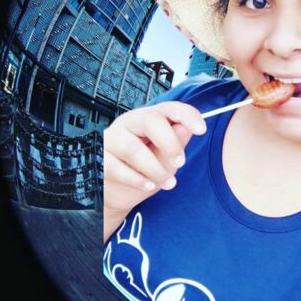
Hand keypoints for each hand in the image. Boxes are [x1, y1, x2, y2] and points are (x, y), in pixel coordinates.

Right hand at [103, 101, 206, 242]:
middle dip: (170, 143)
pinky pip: (117, 168)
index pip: (170, 108)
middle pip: (150, 121)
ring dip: (155, 169)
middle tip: (180, 163)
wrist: (118, 192)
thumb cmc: (146, 169)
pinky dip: (136, 179)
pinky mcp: (99, 159)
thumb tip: (189, 128)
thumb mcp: (167, 156)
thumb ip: (177, 141)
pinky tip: (148, 186)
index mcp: (150, 118)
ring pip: (134, 149)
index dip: (187, 115)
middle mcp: (130, 123)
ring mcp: (111, 139)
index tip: (202, 129)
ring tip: (168, 183)